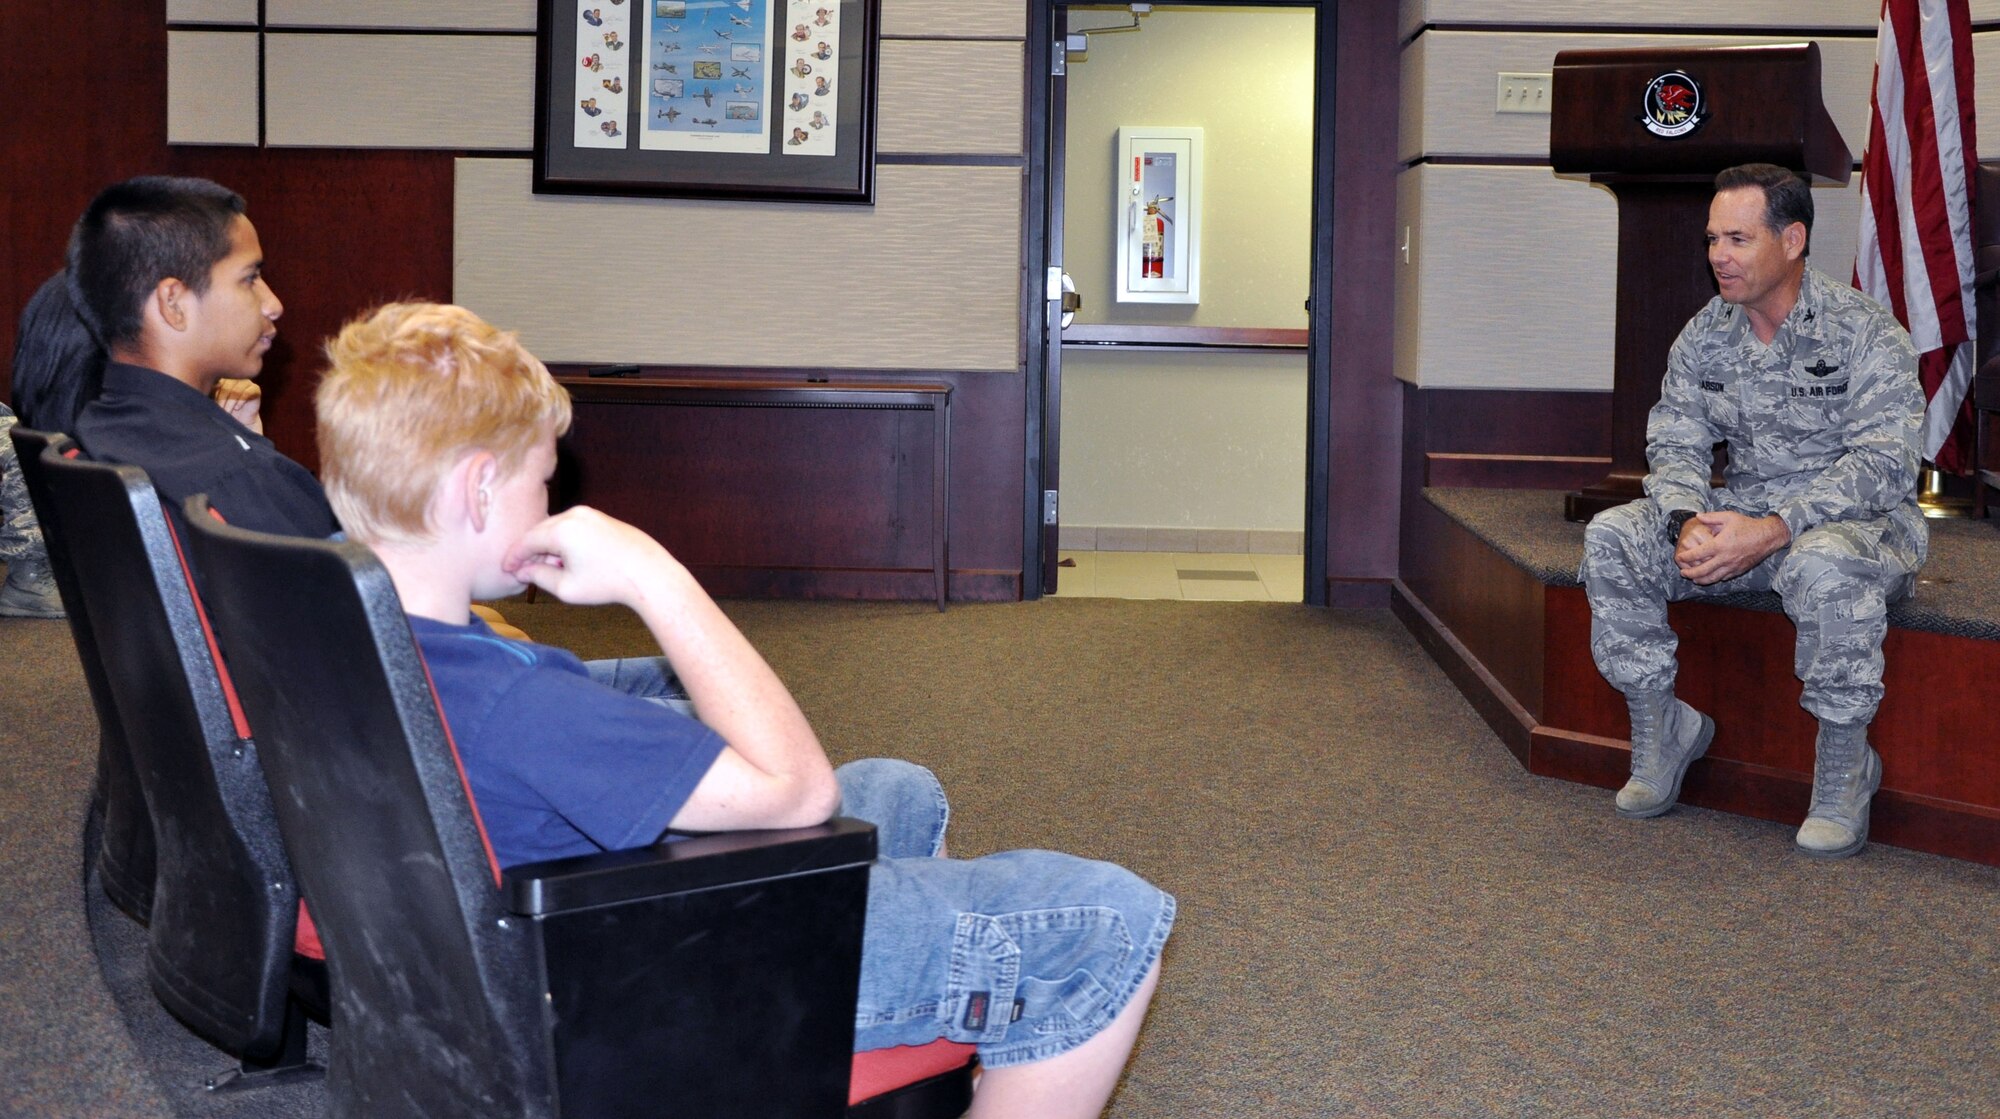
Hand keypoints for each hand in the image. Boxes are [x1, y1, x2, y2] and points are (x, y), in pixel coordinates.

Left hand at [212, 378, 262, 432]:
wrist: (241, 421)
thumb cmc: (226, 410)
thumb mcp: (215, 401)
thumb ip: (212, 391)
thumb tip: (211, 385)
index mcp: (223, 378)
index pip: (217, 380)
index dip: (215, 393)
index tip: (213, 405)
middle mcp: (235, 377)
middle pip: (227, 384)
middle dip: (222, 399)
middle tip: (221, 410)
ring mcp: (246, 382)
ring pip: (236, 389)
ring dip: (231, 402)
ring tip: (228, 412)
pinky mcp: (255, 389)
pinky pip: (247, 392)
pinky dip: (241, 401)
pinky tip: (237, 408)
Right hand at [502, 505, 682, 607]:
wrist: (649, 574)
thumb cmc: (607, 583)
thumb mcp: (567, 587)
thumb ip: (539, 577)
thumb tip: (522, 571)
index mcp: (562, 529)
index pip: (527, 541)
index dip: (514, 556)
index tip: (506, 569)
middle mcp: (574, 515)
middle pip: (540, 531)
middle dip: (531, 551)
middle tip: (524, 571)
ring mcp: (590, 514)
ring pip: (557, 528)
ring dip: (549, 546)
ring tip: (551, 569)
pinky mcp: (602, 518)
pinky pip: (574, 527)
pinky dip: (565, 541)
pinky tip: (569, 561)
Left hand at [1674, 511, 1789, 584]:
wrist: (1768, 537)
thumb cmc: (1748, 526)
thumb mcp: (1729, 517)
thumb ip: (1711, 517)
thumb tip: (1697, 516)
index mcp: (1719, 545)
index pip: (1697, 554)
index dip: (1685, 557)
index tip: (1679, 557)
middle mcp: (1724, 558)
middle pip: (1702, 571)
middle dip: (1690, 573)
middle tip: (1683, 573)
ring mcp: (1732, 566)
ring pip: (1712, 578)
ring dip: (1700, 580)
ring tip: (1693, 579)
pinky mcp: (1739, 570)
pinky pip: (1723, 578)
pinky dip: (1714, 579)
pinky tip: (1709, 577)